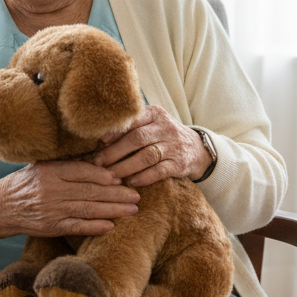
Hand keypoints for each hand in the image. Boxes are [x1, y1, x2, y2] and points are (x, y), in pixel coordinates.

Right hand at [0, 160, 139, 238]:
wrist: (0, 206)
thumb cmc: (26, 182)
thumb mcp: (42, 165)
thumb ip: (67, 163)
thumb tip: (100, 157)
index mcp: (50, 171)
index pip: (82, 171)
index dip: (103, 175)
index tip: (120, 178)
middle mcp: (51, 190)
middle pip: (90, 191)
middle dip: (116, 194)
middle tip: (136, 195)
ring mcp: (52, 210)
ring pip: (87, 209)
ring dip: (113, 210)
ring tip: (132, 209)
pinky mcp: (51, 226)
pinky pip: (77, 226)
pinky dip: (95, 226)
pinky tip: (110, 226)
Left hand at [93, 105, 211, 186]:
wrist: (197, 149)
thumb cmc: (163, 136)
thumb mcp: (152, 124)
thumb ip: (132, 127)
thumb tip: (101, 139)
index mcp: (155, 114)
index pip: (134, 119)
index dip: (116, 131)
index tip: (101, 141)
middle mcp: (165, 128)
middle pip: (137, 139)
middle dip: (116, 152)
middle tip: (99, 163)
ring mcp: (173, 146)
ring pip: (146, 156)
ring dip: (126, 167)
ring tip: (111, 175)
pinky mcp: (179, 164)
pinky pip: (160, 171)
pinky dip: (144, 177)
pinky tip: (132, 182)